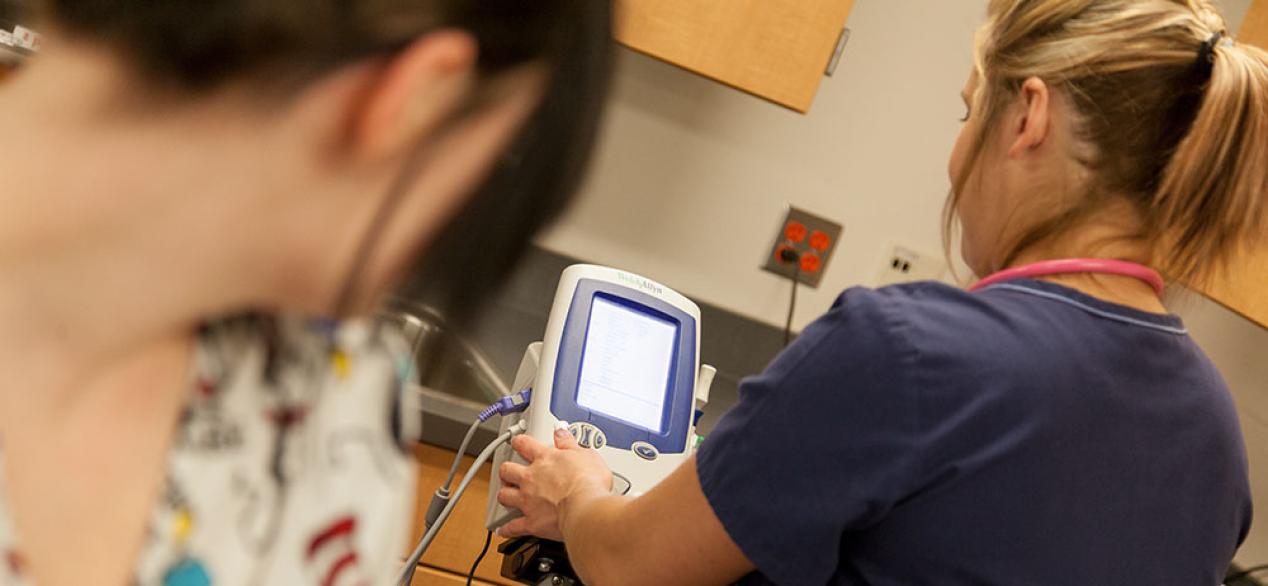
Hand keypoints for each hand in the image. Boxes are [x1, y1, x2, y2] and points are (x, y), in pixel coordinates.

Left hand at [495, 427, 612, 540]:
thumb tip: (562, 433)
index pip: (525, 444)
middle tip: (509, 471)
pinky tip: (504, 530)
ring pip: (504, 496)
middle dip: (506, 470)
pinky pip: (513, 527)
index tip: (517, 442)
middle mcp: (531, 478)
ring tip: (506, 495)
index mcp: (545, 459)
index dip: (519, 442)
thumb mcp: (587, 455)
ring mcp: (528, 501)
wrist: (586, 509)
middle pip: (507, 470)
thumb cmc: (589, 482)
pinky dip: (508, 529)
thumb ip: (570, 443)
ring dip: (504, 495)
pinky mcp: (531, 522)